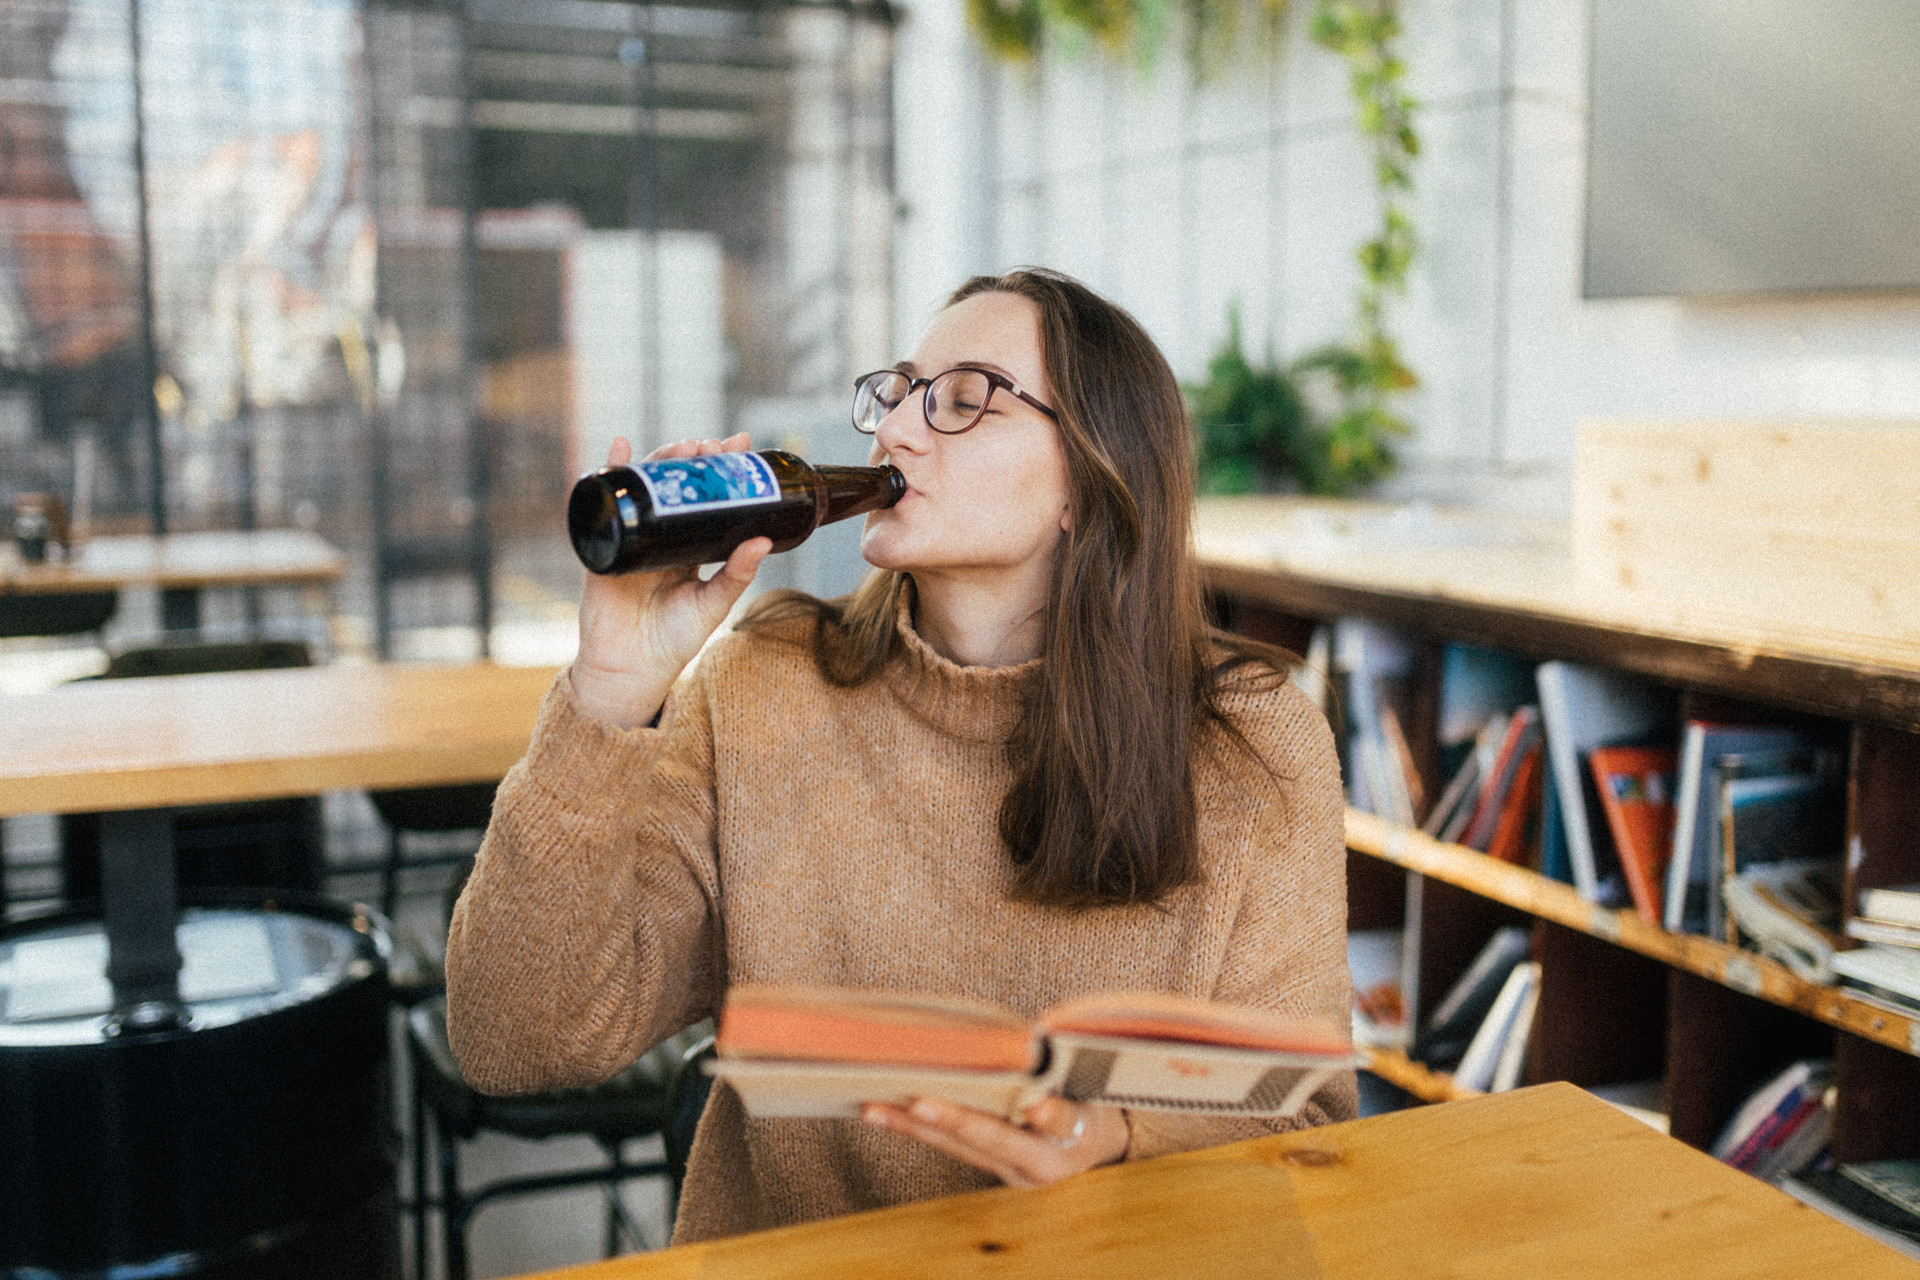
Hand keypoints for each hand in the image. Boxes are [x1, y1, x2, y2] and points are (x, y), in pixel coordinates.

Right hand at [570, 434, 772, 728]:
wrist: (630, 669)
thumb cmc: (673, 641)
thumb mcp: (712, 604)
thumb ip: (736, 575)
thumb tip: (763, 541)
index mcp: (690, 547)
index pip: (707, 498)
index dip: (720, 470)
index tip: (738, 445)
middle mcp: (662, 537)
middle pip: (676, 485)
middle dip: (692, 460)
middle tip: (710, 445)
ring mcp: (634, 536)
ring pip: (647, 487)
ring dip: (660, 459)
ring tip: (681, 447)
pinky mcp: (607, 543)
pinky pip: (608, 502)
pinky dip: (611, 472)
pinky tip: (620, 448)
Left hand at [861, 1095, 1128, 1188]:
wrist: (1102, 1150)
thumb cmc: (1095, 1121)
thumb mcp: (1090, 1118)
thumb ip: (1060, 1114)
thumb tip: (1033, 1106)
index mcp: (1040, 1161)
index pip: (994, 1137)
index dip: (959, 1121)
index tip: (924, 1105)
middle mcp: (1013, 1171)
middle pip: (959, 1144)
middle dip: (918, 1124)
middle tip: (879, 1106)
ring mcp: (998, 1168)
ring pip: (948, 1146)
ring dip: (908, 1126)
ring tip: (871, 1107)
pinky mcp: (989, 1159)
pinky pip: (951, 1143)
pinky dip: (922, 1127)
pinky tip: (894, 1111)